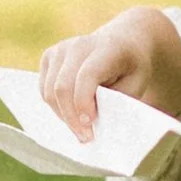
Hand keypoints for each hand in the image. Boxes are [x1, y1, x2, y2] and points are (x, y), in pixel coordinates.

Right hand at [38, 6, 180, 143]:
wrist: (122, 42)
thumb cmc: (131, 68)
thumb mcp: (136, 84)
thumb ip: (117, 102)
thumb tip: (96, 126)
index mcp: (106, 48)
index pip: (87, 75)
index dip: (84, 102)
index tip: (90, 125)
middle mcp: (79, 44)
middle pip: (63, 87)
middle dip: (71, 117)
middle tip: (85, 137)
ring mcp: (60, 49)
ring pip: (49, 91)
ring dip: (63, 115)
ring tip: (80, 128)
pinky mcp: (49, 56)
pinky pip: (44, 89)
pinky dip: (56, 106)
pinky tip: (73, 112)